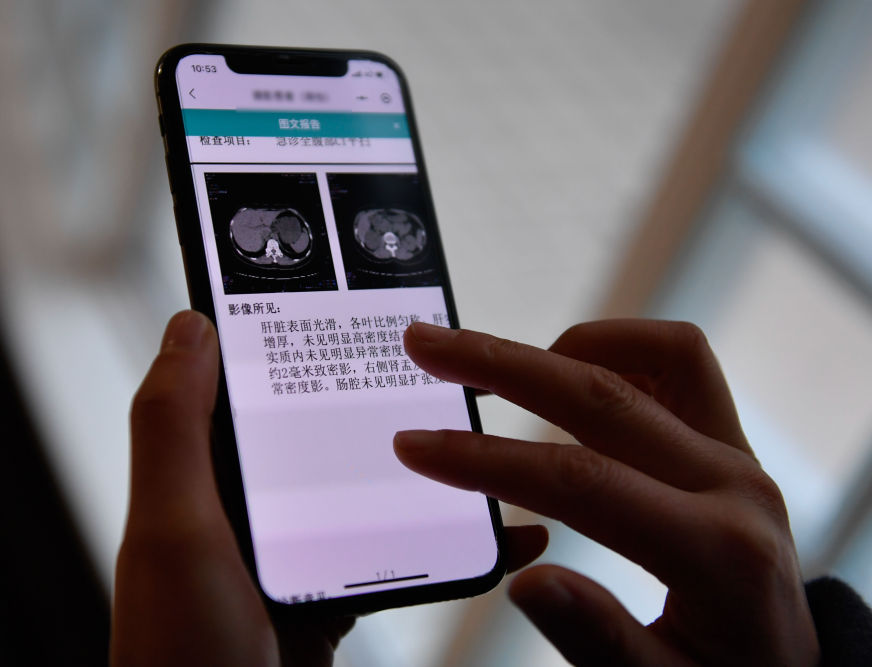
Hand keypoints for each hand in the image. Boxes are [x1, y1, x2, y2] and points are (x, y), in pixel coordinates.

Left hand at [111, 311, 548, 665]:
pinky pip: (395, 555)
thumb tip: (192, 322)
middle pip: (320, 428)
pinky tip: (498, 533)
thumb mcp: (176, 529)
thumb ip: (174, 426)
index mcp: (206, 475)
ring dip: (424, 464)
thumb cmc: (182, 653)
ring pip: (368, 488)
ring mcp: (294, 553)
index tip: (354, 292)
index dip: (293, 332)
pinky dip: (446, 542)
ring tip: (483, 434)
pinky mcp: (331, 597)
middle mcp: (247, 506)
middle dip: (379, 393)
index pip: (250, 381)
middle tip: (446, 361)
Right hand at [394, 320, 818, 665]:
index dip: (486, 459)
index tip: (414, 444)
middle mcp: (733, 485)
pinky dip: (620, 349)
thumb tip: (528, 579)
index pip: (580, 482)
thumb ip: (600, 637)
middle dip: (502, 363)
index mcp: (716, 553)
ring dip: (566, 346)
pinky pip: (682, 363)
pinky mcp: (732, 441)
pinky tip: (569, 371)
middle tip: (428, 345)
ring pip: (656, 354)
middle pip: (603, 394)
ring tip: (500, 366)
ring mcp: (738, 454)